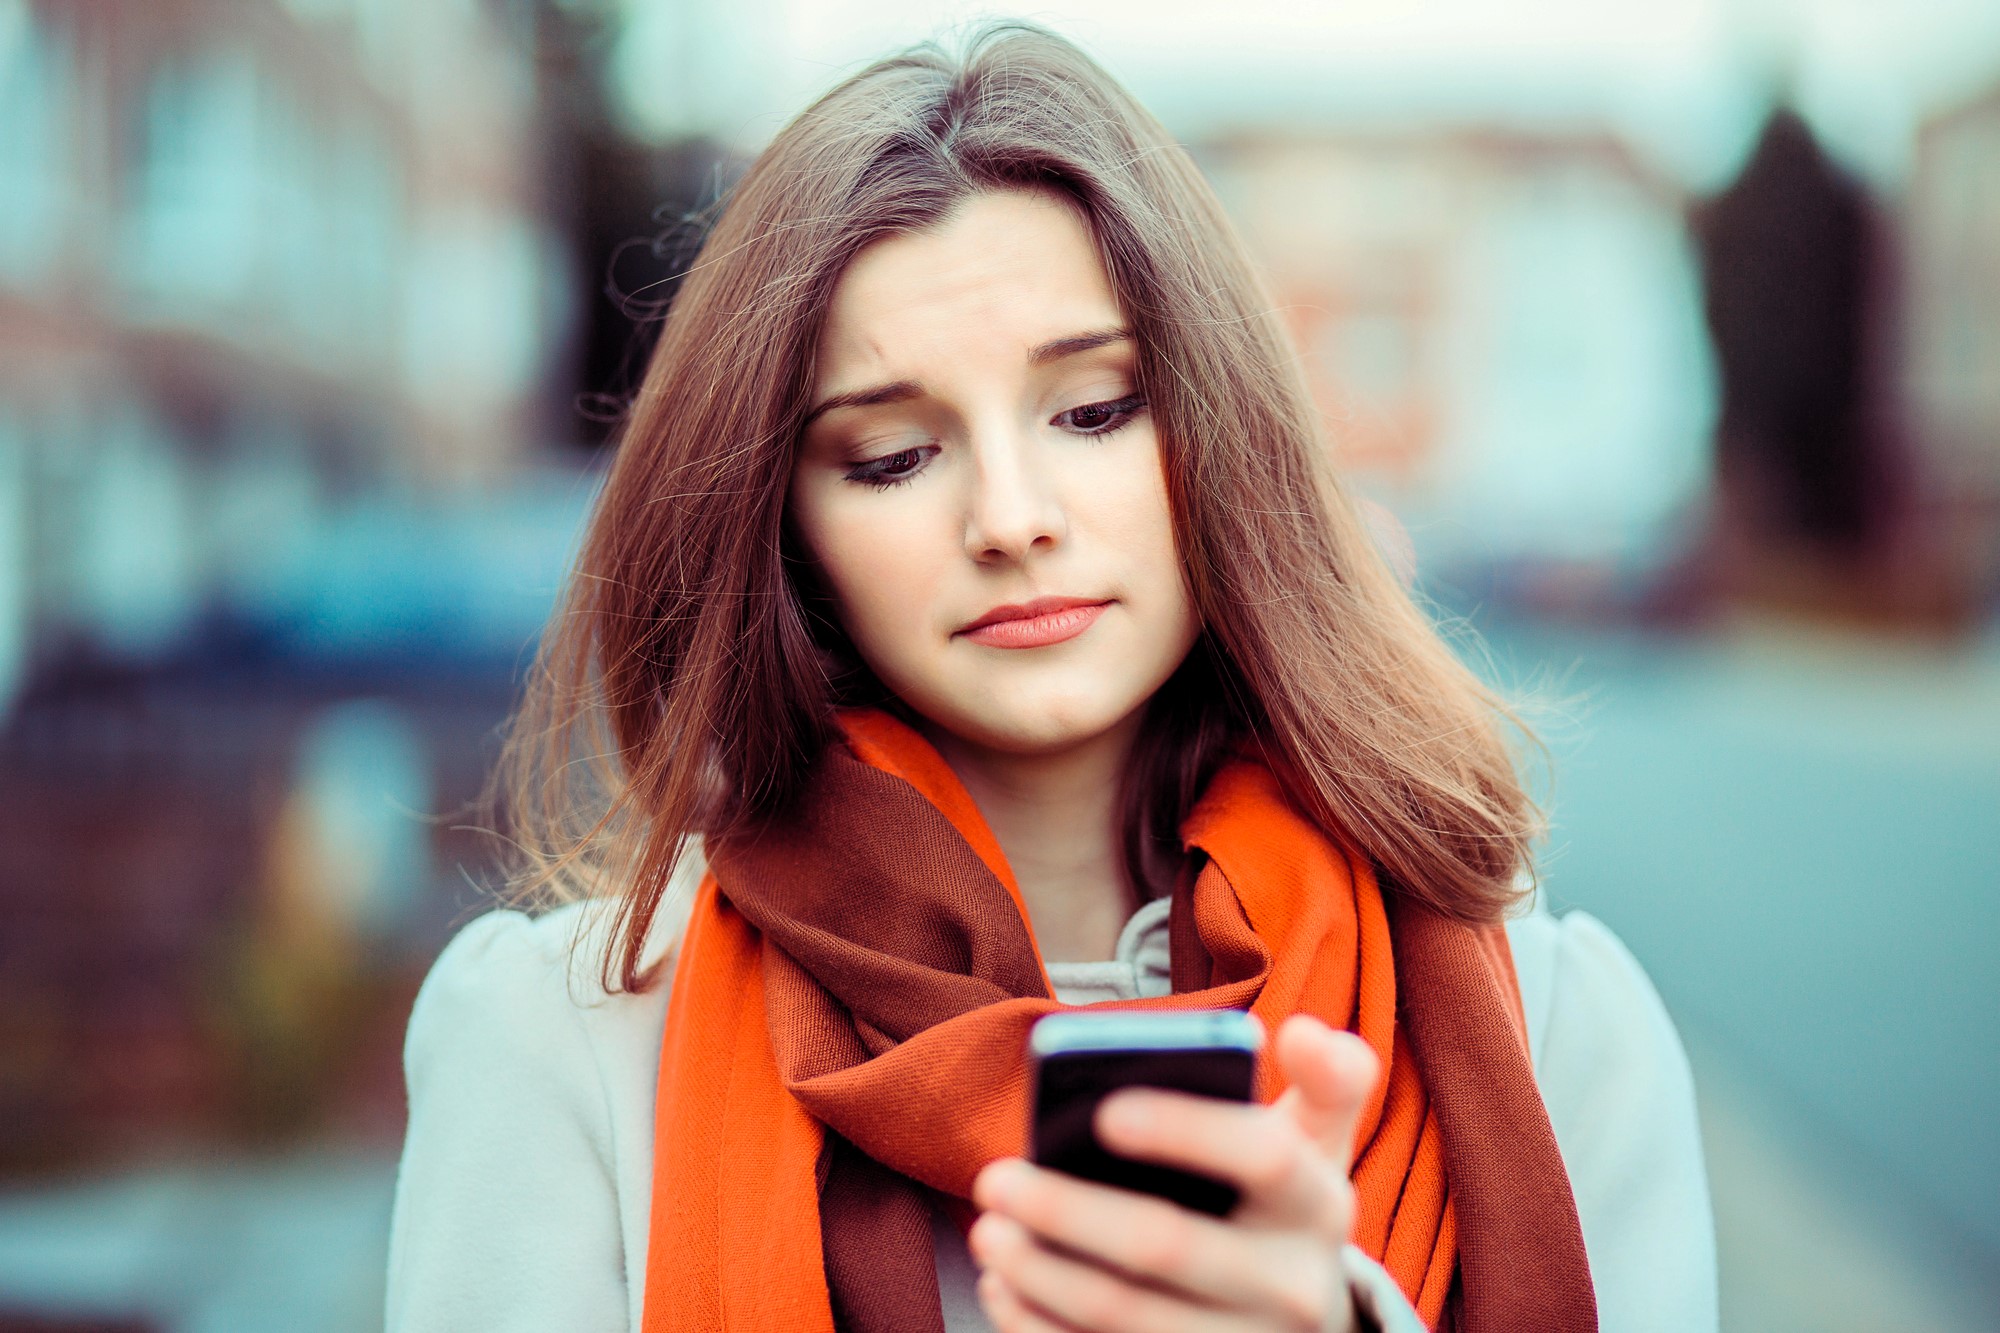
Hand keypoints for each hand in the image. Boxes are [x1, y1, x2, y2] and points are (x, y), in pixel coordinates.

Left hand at [969, 1014, 1379, 1331]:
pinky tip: (1004, 1289)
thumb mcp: (1319, 1138)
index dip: (1187, 1129)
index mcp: (1318, 1204)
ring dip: (1040, 1273)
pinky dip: (1042, 1328)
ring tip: (987, 1230)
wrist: (1299, 1313)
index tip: (1105, 1109)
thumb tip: (1298, 1030)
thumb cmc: (1281, 1199)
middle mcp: (1293, 1287)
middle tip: (993, 1180)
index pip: (1264, 1157)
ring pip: (1125, 1315)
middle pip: (1168, 1245)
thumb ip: (1325, 1075)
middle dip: (1068, 1210)